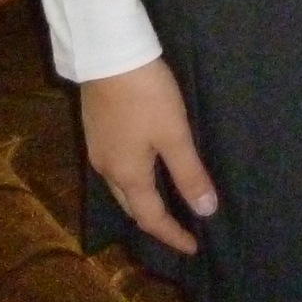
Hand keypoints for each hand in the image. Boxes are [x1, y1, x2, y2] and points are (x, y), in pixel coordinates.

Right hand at [81, 57, 216, 252]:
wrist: (108, 53)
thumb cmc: (146, 95)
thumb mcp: (174, 134)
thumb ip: (189, 173)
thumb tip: (205, 211)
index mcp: (127, 175)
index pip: (151, 219)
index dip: (172, 235)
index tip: (193, 247)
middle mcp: (107, 169)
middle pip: (132, 207)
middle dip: (155, 222)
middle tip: (180, 230)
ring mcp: (98, 149)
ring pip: (122, 188)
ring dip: (143, 201)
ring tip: (166, 204)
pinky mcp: (96, 130)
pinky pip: (117, 169)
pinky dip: (134, 180)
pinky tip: (146, 169)